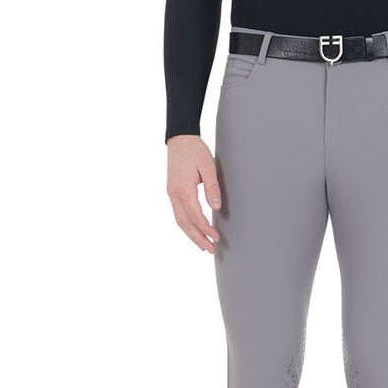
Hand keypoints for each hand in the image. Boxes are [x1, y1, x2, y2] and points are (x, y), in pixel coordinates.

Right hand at [166, 134, 222, 250]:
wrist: (180, 139)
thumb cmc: (195, 150)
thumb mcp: (208, 166)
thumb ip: (212, 188)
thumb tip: (216, 207)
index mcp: (183, 188)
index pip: (195, 215)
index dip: (205, 229)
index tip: (216, 237)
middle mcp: (174, 194)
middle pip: (185, 223)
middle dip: (197, 238)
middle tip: (210, 249)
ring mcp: (171, 193)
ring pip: (179, 220)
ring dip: (191, 235)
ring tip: (203, 245)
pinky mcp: (172, 192)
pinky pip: (178, 213)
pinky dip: (186, 225)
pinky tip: (194, 230)